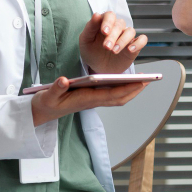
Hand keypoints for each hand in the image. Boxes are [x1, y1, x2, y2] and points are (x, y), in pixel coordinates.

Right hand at [31, 77, 147, 125]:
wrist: (41, 112)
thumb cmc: (46, 103)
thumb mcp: (48, 95)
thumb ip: (56, 88)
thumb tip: (64, 80)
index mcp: (85, 99)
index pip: (110, 95)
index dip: (126, 89)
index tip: (140, 82)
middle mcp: (92, 101)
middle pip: (119, 98)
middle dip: (135, 90)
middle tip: (149, 79)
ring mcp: (92, 100)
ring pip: (116, 97)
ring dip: (131, 90)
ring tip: (142, 80)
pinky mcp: (90, 98)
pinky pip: (110, 95)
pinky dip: (121, 89)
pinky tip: (125, 81)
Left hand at [78, 11, 147, 74]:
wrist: (98, 68)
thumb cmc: (91, 53)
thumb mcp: (85, 41)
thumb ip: (90, 27)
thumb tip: (96, 14)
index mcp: (104, 23)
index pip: (110, 15)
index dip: (108, 22)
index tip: (104, 31)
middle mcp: (117, 27)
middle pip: (119, 24)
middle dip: (112, 36)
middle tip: (106, 47)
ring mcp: (126, 36)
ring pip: (130, 31)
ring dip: (123, 40)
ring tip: (114, 51)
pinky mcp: (134, 46)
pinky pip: (142, 40)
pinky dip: (138, 43)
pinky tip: (130, 49)